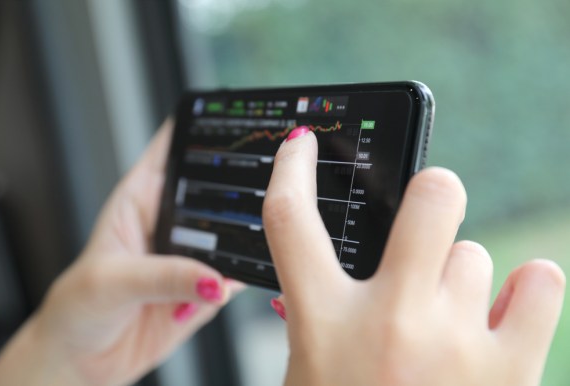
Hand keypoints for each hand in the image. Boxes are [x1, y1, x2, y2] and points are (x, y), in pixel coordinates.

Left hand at [0, 119, 243, 385]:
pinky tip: (244, 277)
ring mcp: (194, 251)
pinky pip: (238, 272)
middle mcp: (174, 219)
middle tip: (269, 183)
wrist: (85, 358)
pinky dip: (248, 273)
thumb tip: (213, 276)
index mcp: (143, 196)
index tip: (238, 115)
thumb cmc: (79, 306)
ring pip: (235, 229)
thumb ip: (164, 276)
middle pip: (219, 184)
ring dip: (249, 232)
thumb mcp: (113, 282)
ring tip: (258, 237)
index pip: (176, 144)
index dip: (205, 125)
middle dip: (244, 180)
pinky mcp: (207, 284)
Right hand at [263, 129, 564, 385]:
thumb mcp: (312, 372)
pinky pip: (539, 282)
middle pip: (433, 196)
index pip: (291, 220)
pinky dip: (527, 288)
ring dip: (460, 277)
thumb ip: (324, 315)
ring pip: (476, 253)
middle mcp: (390, 322)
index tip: (303, 145)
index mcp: (324, 324)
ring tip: (447, 323)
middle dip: (434, 189)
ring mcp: (455, 342)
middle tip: (430, 206)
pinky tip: (506, 312)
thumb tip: (341, 270)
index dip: (291, 170)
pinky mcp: (510, 371)